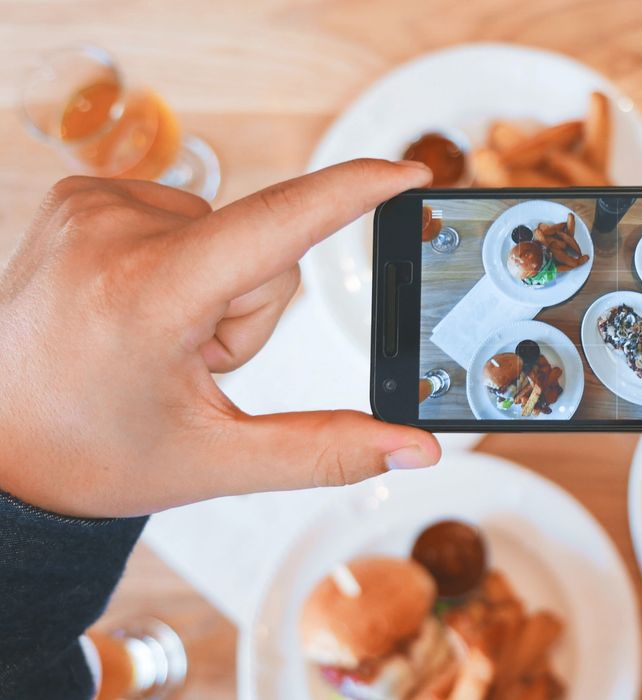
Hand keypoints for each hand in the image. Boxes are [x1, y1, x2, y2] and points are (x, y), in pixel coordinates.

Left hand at [0, 160, 441, 517]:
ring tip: (156, 339)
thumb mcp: (216, 461)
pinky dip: (182, 264)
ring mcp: (91, 206)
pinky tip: (137, 307)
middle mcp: (113, 232)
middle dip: (251, 311)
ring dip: (216, 289)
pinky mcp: (82, 195)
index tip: (409, 172)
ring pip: (228, 233)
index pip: (278, 225)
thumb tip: (415, 450)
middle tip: (190, 363)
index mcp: (148, 296)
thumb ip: (328, 451)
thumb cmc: (90, 454)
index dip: (354, 193)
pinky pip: (186, 216)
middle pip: (263, 250)